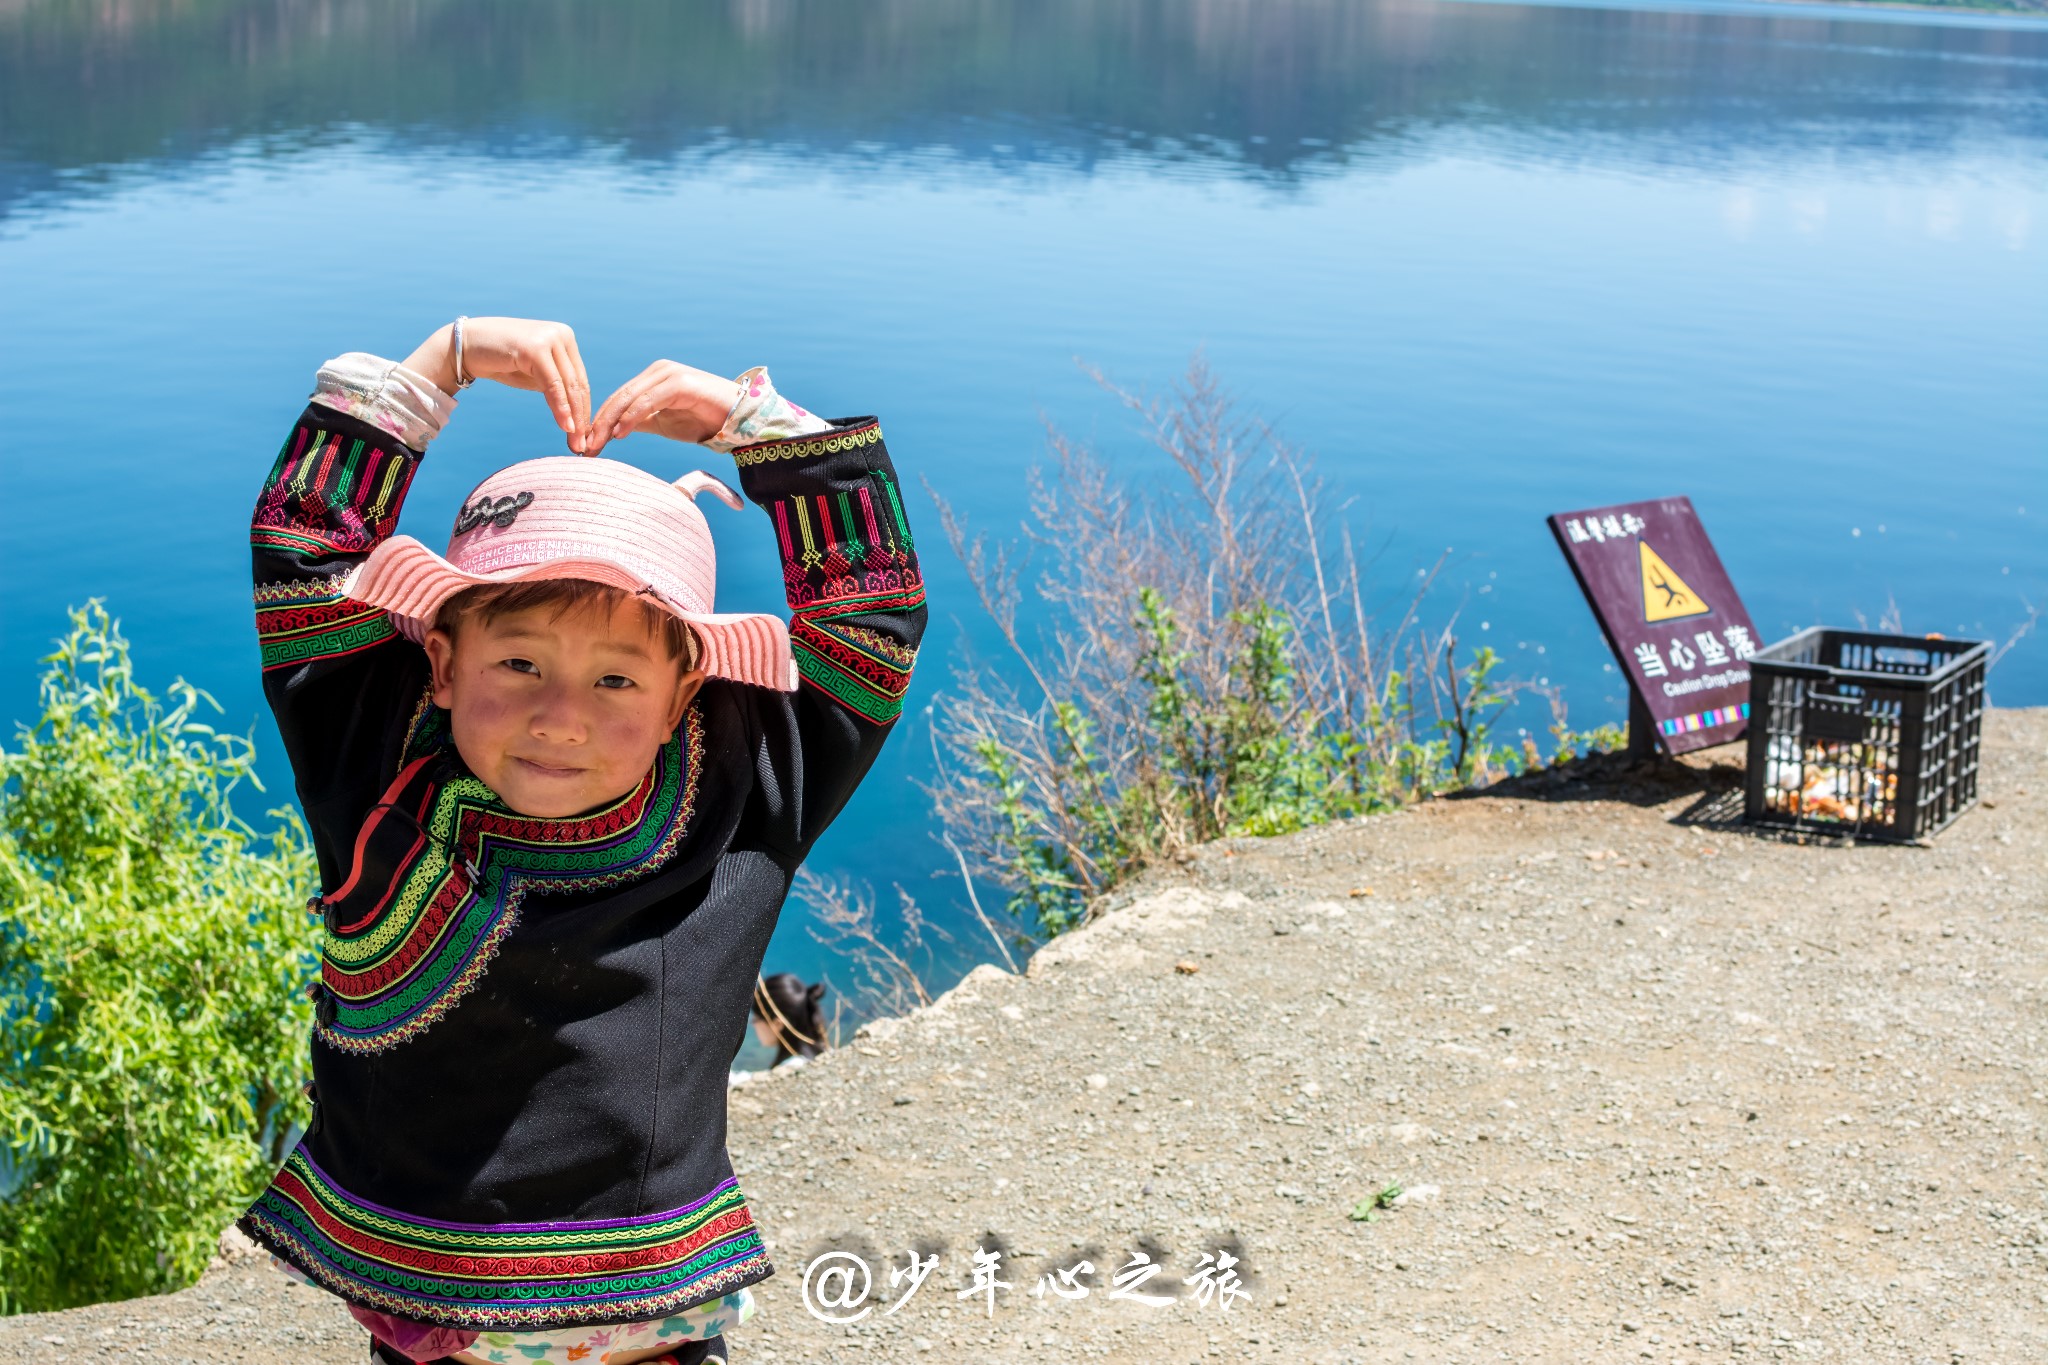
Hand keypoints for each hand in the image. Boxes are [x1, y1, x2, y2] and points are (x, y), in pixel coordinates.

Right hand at [404, 317, 593, 452]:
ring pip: (568, 386)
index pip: (580, 379)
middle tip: (583, 446)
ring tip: (576, 442)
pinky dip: (560, 408)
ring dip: (573, 417)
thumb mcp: (535, 375)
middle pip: (577, 384)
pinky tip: (565, 427)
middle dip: (581, 417)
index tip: (585, 435)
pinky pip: (553, 385)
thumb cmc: (500, 362)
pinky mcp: (534, 348)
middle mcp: (561, 335)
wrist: (464, 347)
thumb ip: (557, 386)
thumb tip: (579, 413)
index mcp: (564, 338)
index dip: (584, 409)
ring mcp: (548, 338)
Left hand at [584, 360, 741, 457]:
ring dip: (609, 423)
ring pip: (629, 398)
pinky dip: (631, 417)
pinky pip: (648, 401)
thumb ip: (639, 421)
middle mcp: (657, 371)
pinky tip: (619, 434)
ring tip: (596, 444)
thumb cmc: (703, 420)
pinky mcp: (679, 383)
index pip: (618, 399)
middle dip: (599, 424)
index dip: (599, 421)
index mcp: (651, 378)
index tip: (585, 445)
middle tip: (584, 448)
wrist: (738, 418)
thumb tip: (612, 431)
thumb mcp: (663, 423)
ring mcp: (668, 374)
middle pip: (619, 397)